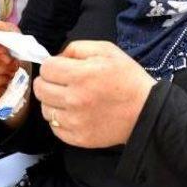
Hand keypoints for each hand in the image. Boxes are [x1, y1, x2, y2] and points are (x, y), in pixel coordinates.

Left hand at [33, 41, 155, 147]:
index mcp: (81, 75)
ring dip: (52, 101)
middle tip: (60, 81)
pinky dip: (59, 119)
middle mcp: (74, 99)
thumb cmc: (127, 77)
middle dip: (47, 81)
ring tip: (67, 98)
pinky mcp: (78, 138)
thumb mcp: (107, 50)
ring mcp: (75, 121)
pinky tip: (72, 113)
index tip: (60, 67)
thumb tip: (57, 57)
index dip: (51, 65)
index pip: (46, 68)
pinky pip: (54, 128)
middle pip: (41, 89)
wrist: (146, 111)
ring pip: (45, 109)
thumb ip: (77, 48)